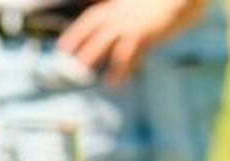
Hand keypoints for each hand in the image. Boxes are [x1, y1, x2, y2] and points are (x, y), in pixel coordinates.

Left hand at [58, 0, 206, 85]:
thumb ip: (130, 17)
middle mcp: (121, 13)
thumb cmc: (166, 2)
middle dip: (78, 43)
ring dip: (92, 55)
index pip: (91, 19)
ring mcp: (131, 23)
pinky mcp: (144, 35)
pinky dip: (119, 71)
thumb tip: (123, 32)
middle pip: (94, 28)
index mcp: (119, 5)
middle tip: (65, 60)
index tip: (62, 47)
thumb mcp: (142, 7)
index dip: (76, 33)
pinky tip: (113, 83)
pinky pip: (127, 55)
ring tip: (81, 73)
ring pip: (105, 41)